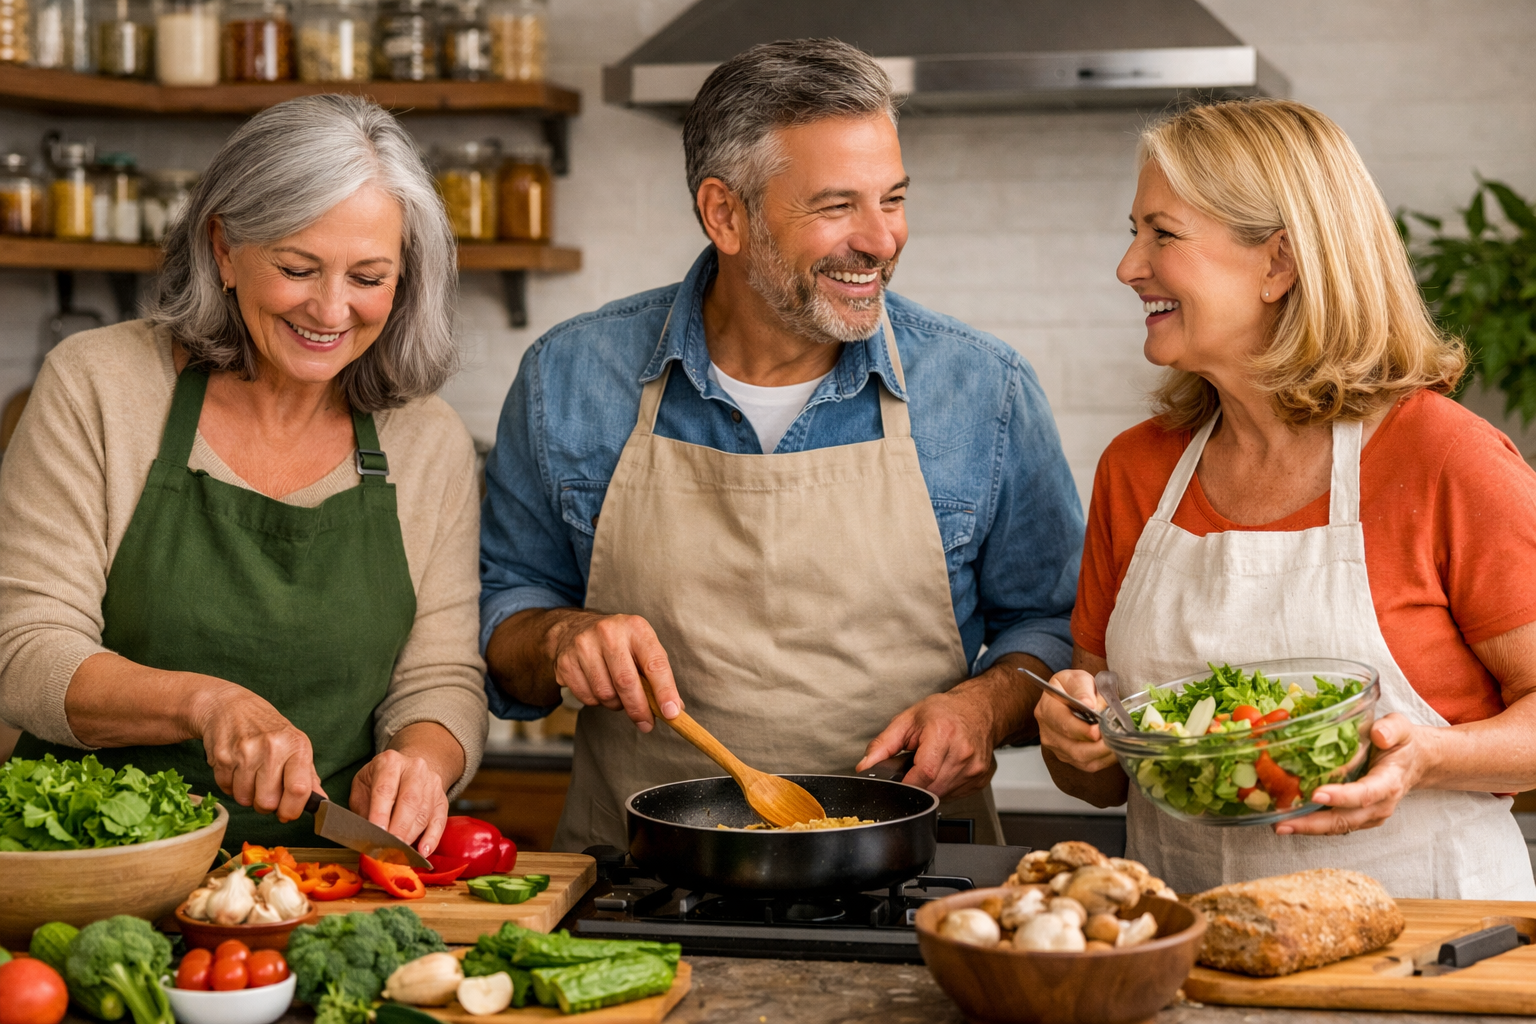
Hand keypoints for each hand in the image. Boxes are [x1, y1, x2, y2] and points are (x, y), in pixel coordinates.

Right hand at [191, 682, 324, 822]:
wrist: (230, 707)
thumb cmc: (268, 730)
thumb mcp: (295, 746)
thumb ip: (308, 776)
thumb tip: (321, 802)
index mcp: (296, 746)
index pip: (299, 789)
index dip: (293, 810)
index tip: (288, 813)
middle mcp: (272, 748)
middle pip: (268, 802)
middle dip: (266, 805)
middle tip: (266, 791)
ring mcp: (245, 752)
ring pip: (245, 799)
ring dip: (247, 795)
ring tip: (251, 776)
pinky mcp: (222, 757)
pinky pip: (226, 790)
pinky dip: (231, 786)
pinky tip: (236, 769)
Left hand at [350, 746, 451, 854]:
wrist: (407, 768)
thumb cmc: (379, 781)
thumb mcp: (363, 787)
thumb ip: (363, 809)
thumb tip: (366, 836)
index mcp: (390, 762)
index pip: (385, 790)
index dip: (380, 814)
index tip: (376, 834)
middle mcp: (414, 769)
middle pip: (409, 801)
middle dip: (399, 829)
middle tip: (390, 850)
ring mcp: (431, 782)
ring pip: (424, 813)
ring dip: (411, 836)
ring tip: (400, 855)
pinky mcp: (442, 797)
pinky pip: (440, 820)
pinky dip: (432, 837)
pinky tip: (423, 851)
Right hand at [545, 611, 681, 731]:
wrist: (576, 629)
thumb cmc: (618, 643)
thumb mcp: (642, 647)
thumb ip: (658, 675)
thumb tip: (674, 708)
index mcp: (635, 628)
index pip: (654, 664)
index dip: (665, 691)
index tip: (671, 714)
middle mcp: (609, 633)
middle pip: (626, 682)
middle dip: (639, 709)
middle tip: (647, 724)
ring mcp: (584, 646)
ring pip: (605, 694)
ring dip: (616, 704)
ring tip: (619, 694)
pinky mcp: (566, 662)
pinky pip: (587, 698)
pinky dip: (597, 702)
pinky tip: (599, 688)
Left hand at [856, 689, 998, 798]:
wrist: (979, 709)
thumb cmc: (944, 712)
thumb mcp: (907, 720)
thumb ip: (882, 744)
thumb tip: (865, 766)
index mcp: (943, 734)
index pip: (923, 774)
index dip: (905, 784)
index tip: (897, 784)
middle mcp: (962, 753)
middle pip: (931, 788)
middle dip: (916, 783)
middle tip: (915, 766)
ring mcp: (974, 768)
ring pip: (942, 795)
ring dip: (930, 786)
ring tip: (931, 763)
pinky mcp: (980, 779)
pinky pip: (954, 794)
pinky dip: (944, 787)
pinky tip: (945, 769)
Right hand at [1034, 669, 1114, 772]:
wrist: (1071, 695)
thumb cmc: (1074, 687)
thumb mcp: (1078, 678)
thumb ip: (1083, 689)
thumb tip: (1089, 704)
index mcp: (1047, 709)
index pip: (1063, 724)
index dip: (1082, 730)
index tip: (1098, 729)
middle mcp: (1048, 731)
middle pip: (1073, 748)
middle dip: (1097, 747)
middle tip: (1115, 739)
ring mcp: (1056, 747)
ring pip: (1081, 760)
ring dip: (1102, 754)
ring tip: (1118, 743)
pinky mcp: (1067, 757)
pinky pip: (1087, 765)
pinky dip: (1103, 760)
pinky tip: (1113, 749)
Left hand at [1275, 714, 1425, 835]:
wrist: (1413, 763)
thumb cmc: (1402, 744)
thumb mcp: (1401, 729)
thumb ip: (1392, 729)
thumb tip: (1379, 734)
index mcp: (1389, 782)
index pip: (1366, 793)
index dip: (1342, 796)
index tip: (1317, 794)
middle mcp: (1380, 805)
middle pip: (1346, 819)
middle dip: (1314, 823)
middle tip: (1284, 823)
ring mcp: (1369, 815)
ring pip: (1338, 826)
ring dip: (1308, 828)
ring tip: (1280, 825)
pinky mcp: (1359, 818)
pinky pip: (1336, 825)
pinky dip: (1313, 825)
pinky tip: (1289, 820)